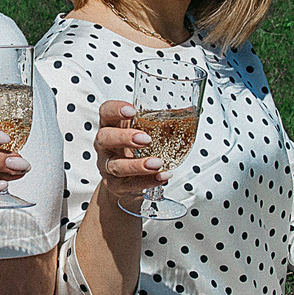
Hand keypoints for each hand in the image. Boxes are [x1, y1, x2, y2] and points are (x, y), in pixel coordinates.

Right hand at [90, 99, 165, 214]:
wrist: (124, 181)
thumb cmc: (133, 149)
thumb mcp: (141, 131)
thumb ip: (158, 121)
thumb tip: (188, 111)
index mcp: (111, 126)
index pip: (106, 112)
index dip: (115, 109)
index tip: (132, 110)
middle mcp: (105, 146)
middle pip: (105, 138)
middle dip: (125, 138)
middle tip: (146, 139)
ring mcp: (108, 166)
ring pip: (116, 166)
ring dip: (138, 165)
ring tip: (157, 163)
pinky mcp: (115, 185)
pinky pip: (129, 184)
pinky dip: (147, 181)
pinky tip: (161, 176)